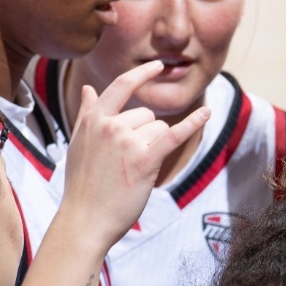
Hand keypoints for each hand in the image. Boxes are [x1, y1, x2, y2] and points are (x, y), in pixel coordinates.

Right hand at [59, 60, 211, 246]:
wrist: (85, 220)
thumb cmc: (83, 185)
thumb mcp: (78, 144)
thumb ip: (87, 114)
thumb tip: (88, 87)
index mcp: (94, 120)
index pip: (121, 86)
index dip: (142, 74)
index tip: (157, 65)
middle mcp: (110, 126)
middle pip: (147, 115)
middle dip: (145, 136)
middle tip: (126, 164)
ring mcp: (126, 142)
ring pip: (159, 129)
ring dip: (155, 148)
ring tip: (133, 171)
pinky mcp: (144, 160)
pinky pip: (174, 135)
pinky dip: (193, 123)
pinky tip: (207, 113)